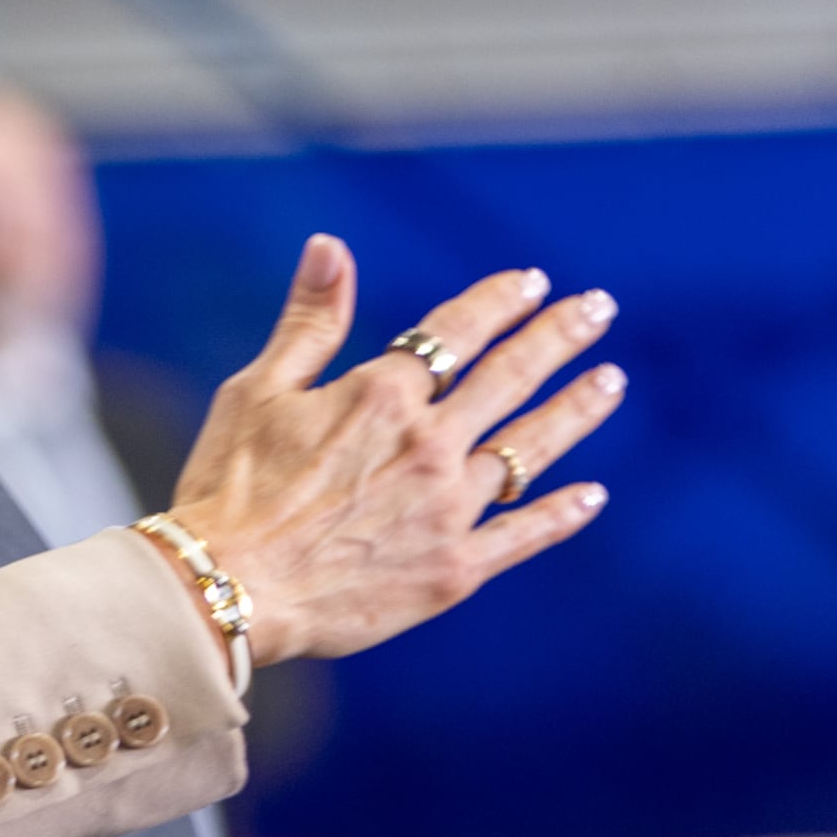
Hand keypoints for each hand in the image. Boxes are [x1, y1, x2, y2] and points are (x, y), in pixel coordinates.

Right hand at [169, 236, 623, 665]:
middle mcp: (429, 445)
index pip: (457, 332)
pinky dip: (561, 514)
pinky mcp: (452, 569)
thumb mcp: (256, 392)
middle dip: (558, 337)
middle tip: (597, 310)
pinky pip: (522, 534)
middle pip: (510, 378)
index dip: (499, 301)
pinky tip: (592, 496)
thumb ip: (308, 321)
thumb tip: (332, 247)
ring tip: (610, 382)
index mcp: (381, 397)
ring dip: (575, 409)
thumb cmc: (229, 489)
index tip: (533, 282)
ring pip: (530, 449)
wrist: (226, 589)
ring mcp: (447, 509)